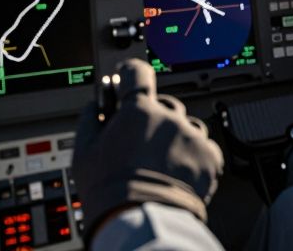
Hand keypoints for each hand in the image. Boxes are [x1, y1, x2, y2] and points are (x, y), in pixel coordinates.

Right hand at [72, 59, 224, 235]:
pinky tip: (177, 171)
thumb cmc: (109, 190)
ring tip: (160, 162)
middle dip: (153, 117)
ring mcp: (191, 136)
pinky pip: (204, 147)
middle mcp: (168, 117)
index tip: (129, 79)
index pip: (137, 73)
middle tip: (141, 142)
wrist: (141, 220)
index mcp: (137, 110)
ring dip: (175, 138)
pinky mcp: (209, 156)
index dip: (131, 74)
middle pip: (164, 105)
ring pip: (186, 126)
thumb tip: (96, 105)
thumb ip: (91, 119)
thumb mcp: (83, 151)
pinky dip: (193, 156)